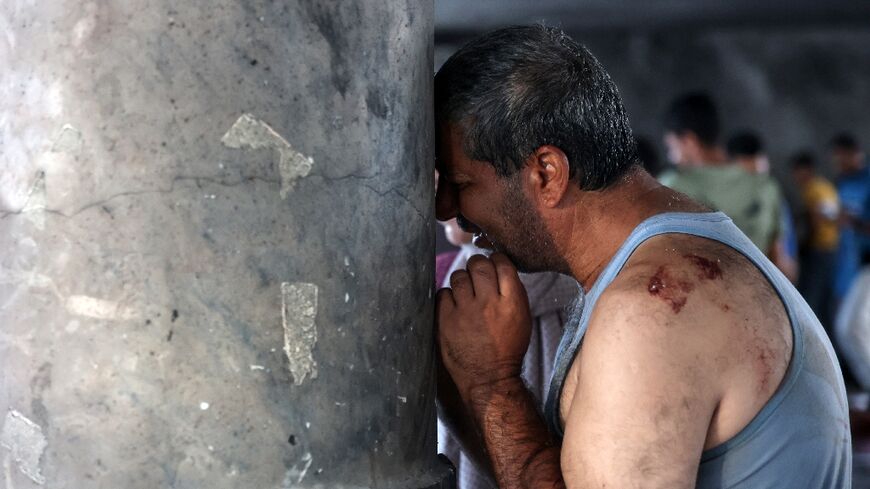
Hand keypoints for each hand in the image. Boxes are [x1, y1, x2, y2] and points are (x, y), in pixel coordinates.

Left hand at [436, 253, 531, 402]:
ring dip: (463, 280)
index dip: (497, 260)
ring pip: (459, 276)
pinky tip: (454, 306)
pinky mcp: (445, 321)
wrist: (488, 378)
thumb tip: (498, 267)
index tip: (494, 264)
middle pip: (479, 265)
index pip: (503, 264)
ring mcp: (465, 312)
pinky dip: (448, 297)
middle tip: (477, 273)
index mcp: (512, 303)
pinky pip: (443, 293)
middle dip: (478, 264)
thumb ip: (512, 292)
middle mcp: (488, 304)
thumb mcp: (522, 318)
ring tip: (466, 292)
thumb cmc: (507, 348)